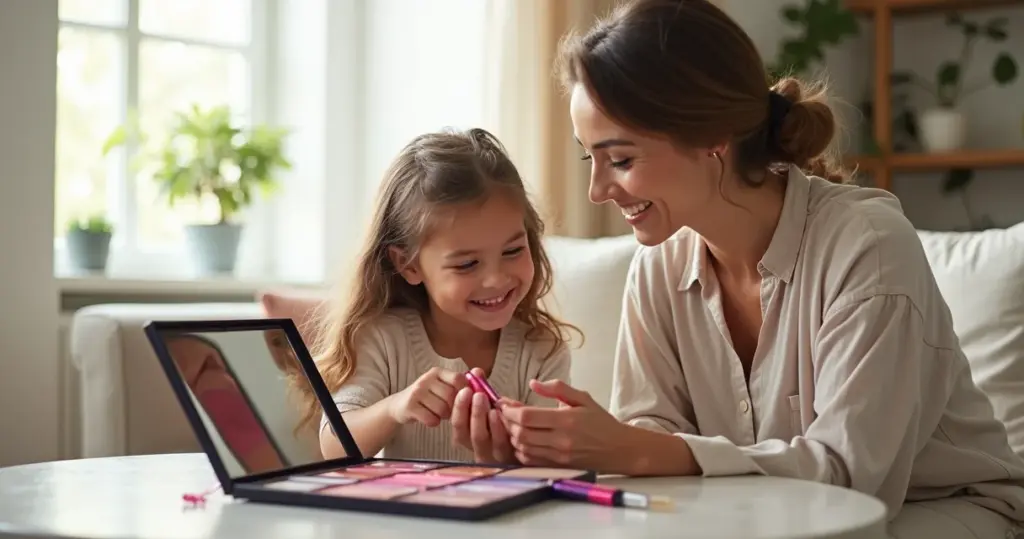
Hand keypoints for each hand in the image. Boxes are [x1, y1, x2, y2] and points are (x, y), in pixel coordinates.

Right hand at [387, 367, 464, 426]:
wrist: (400, 406)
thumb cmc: (429, 398)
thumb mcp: (442, 386)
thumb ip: (460, 384)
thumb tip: (482, 379)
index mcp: (438, 372)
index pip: (459, 379)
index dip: (465, 392)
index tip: (465, 400)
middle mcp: (426, 379)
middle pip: (452, 396)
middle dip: (455, 407)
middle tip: (450, 410)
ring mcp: (417, 392)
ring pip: (443, 409)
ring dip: (444, 416)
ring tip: (439, 414)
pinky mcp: (409, 406)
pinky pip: (431, 419)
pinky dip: (434, 422)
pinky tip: (430, 418)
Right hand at [450, 368, 517, 463]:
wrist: (534, 442)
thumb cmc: (508, 422)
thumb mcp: (494, 406)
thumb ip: (483, 389)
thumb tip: (476, 371)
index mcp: (469, 434)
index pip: (456, 422)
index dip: (458, 407)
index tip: (465, 390)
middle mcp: (475, 447)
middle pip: (463, 433)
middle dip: (467, 410)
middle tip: (476, 394)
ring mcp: (490, 455)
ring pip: (479, 439)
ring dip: (480, 418)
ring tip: (485, 401)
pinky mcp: (506, 459)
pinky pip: (500, 445)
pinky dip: (498, 429)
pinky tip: (500, 416)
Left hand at [502, 379, 627, 470]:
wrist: (619, 449)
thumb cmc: (601, 422)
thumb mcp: (583, 398)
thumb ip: (557, 388)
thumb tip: (533, 383)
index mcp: (566, 420)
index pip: (528, 417)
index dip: (510, 410)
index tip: (503, 403)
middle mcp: (561, 440)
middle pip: (521, 433)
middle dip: (506, 422)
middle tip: (502, 413)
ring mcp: (558, 456)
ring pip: (523, 448)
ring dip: (511, 436)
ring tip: (509, 425)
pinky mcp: (557, 466)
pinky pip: (530, 460)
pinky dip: (520, 450)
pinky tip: (519, 440)